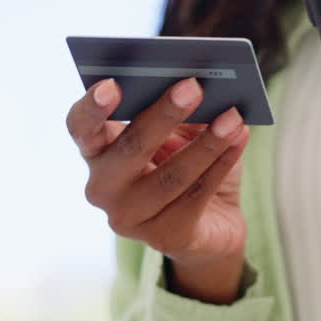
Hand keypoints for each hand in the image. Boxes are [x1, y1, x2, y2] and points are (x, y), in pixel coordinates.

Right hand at [66, 77, 251, 300]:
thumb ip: (180, 106)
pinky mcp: (165, 237)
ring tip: (232, 117)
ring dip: (206, 144)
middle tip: (193, 87)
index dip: (92, 107)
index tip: (112, 84)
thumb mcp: (182, 130)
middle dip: (163, 116)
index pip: (81, 126)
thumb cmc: (188, 162)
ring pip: (169, 177)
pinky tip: (239, 139)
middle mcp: (104, 187)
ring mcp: (130, 217)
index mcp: (98, 151)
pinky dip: (221, 164)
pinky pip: (196, 197)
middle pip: (128, 149)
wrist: (214, 222)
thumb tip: (196, 84)